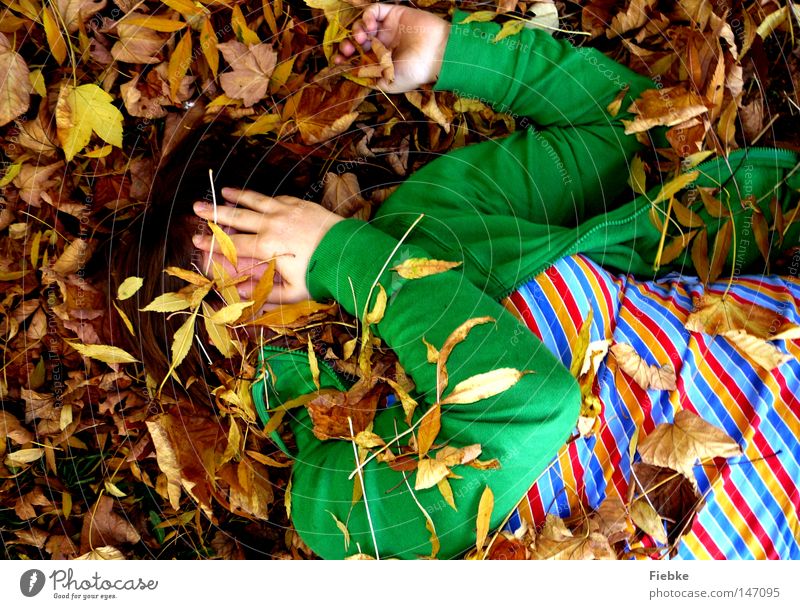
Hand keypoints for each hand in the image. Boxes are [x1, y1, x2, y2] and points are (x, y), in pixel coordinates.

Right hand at [192, 188, 343, 303]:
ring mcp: (285, 211)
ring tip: (221, 191)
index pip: (232, 244)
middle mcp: (271, 225)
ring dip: (236, 196)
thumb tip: (240, 295)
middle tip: (196, 207)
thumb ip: (266, 294)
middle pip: (237, 217)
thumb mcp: (294, 292)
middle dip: (214, 212)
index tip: (195, 239)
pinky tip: (256, 196)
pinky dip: (262, 197)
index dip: (212, 242)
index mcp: (266, 247)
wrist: (348, 251)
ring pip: (254, 201)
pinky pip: (275, 198)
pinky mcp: (299, 204)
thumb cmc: (321, 275)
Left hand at [334, 2, 450, 92]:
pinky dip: (367, 15)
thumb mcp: (390, 82)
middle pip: (357, 40)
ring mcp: (388, 28)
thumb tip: (355, 75)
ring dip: (357, 29)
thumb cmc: (415, 72)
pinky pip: (375, 10)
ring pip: (364, 24)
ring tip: (362, 37)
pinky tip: (370, 24)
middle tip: (347, 49)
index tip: (337, 61)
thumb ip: (372, 78)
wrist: (437, 54)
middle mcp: (383, 44)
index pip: (358, 57)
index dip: (346, 58)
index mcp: (382, 61)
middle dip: (348, 44)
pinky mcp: (394, 13)